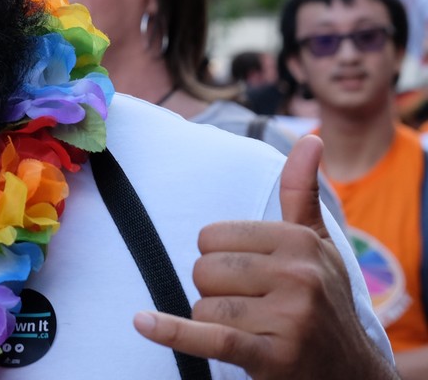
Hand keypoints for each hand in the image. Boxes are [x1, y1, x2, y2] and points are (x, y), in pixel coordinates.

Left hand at [133, 135, 394, 378]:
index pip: (210, 237)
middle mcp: (299, 275)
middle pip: (203, 270)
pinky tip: (142, 322)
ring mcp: (289, 317)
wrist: (351, 373)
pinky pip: (210, 336)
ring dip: (216, 321)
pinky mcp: (273, 356)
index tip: (251, 276)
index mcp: (299, 240)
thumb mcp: (316, 244)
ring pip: (203, 305)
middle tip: (251, 307)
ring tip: (252, 328)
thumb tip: (310, 138)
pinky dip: (172, 332)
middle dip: (215, 291)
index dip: (218, 258)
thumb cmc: (324, 299)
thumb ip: (300, 192)